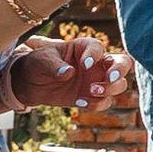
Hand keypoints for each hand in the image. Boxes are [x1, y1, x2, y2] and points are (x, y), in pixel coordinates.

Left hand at [3, 35, 125, 109]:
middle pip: (123, 63)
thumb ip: (54, 65)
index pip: (98, 47)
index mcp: (84, 48)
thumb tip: (68, 73)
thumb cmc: (37, 64)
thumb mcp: (41, 60)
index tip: (85, 64)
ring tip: (92, 91)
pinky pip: (104, 102)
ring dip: (111, 89)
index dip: (95, 55)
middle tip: (109, 78)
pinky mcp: (91, 97)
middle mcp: (96, 63)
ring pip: (119, 85)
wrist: (29, 84)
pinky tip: (80, 103)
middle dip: (119, 71)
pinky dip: (97, 104)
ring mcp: (96, 81)